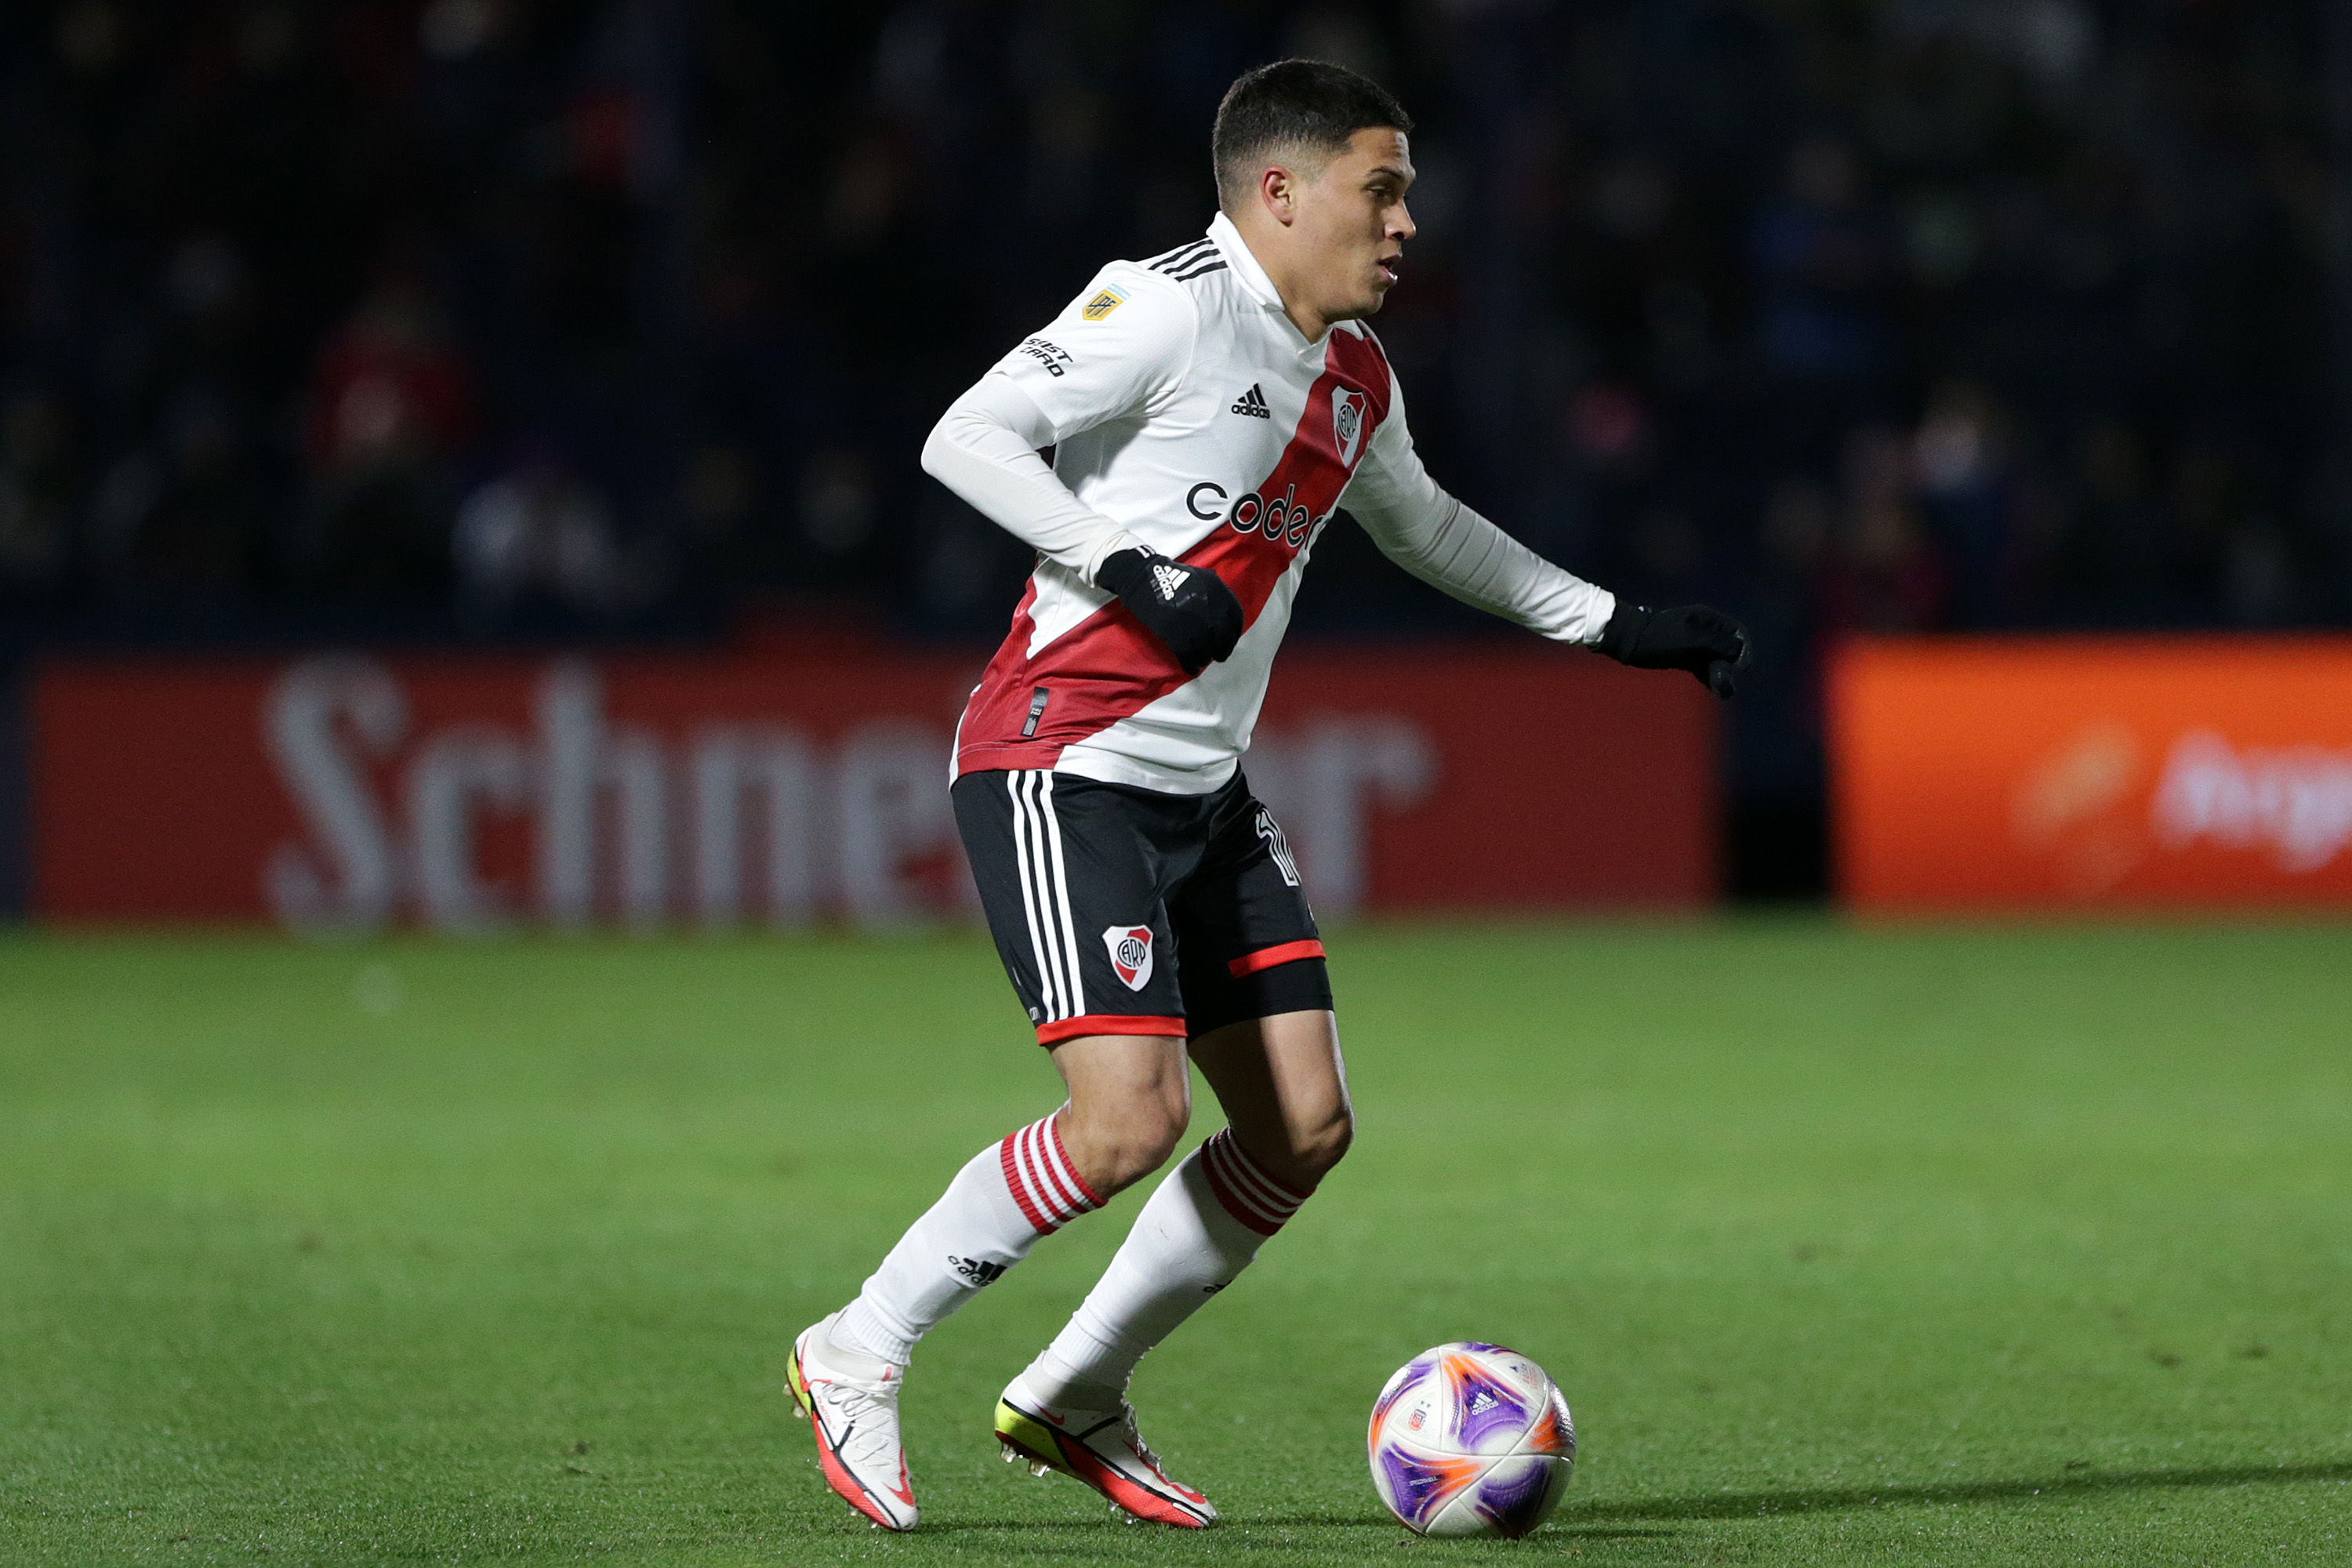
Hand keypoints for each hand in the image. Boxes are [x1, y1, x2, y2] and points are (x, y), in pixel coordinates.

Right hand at [1096, 547, 1244, 675]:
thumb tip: (1224, 617)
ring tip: (1202, 661)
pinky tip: (1191, 668)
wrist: (1142, 578)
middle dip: (1223, 650)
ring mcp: (1192, 621)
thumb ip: (1216, 595)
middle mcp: (1208, 607)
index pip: (1236, 617)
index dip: (1234, 633)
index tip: (1230, 641)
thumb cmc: (1171, 576)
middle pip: (1223, 637)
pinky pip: (1187, 655)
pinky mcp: (1174, 633)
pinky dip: (1191, 665)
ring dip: (1205, 659)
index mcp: (1217, 590)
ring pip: (1205, 649)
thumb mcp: (1201, 578)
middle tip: (1219, 656)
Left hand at [1598, 601, 1752, 698]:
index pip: (1736, 633)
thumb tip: (1737, 650)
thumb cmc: (1656, 636)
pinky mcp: (1686, 658)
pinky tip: (1716, 691)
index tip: (1740, 666)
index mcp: (1707, 619)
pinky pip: (1705, 669)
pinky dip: (1711, 679)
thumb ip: (1715, 642)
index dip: (1743, 649)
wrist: (1626, 641)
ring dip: (1722, 677)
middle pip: (1728, 650)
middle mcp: (1704, 631)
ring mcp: (1695, 645)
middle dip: (1730, 668)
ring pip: (1717, 662)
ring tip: (1724, 693)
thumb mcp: (1688, 638)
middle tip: (1725, 685)